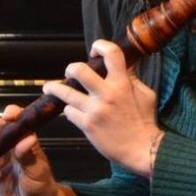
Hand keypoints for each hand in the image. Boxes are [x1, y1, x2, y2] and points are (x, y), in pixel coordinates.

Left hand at [43, 39, 160, 176]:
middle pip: (78, 70)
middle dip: (70, 69)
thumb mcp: (146, 94)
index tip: (94, 53)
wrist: (142, 149)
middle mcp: (107, 94)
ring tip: (50, 88)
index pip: (111, 53)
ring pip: (64, 92)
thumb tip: (123, 65)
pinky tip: (73, 113)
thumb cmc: (145, 121)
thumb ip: (132, 79)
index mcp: (123, 83)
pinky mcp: (87, 125)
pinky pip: (69, 112)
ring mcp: (95, 110)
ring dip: (53, 88)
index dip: (99, 46)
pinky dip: (70, 112)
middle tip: (69, 73)